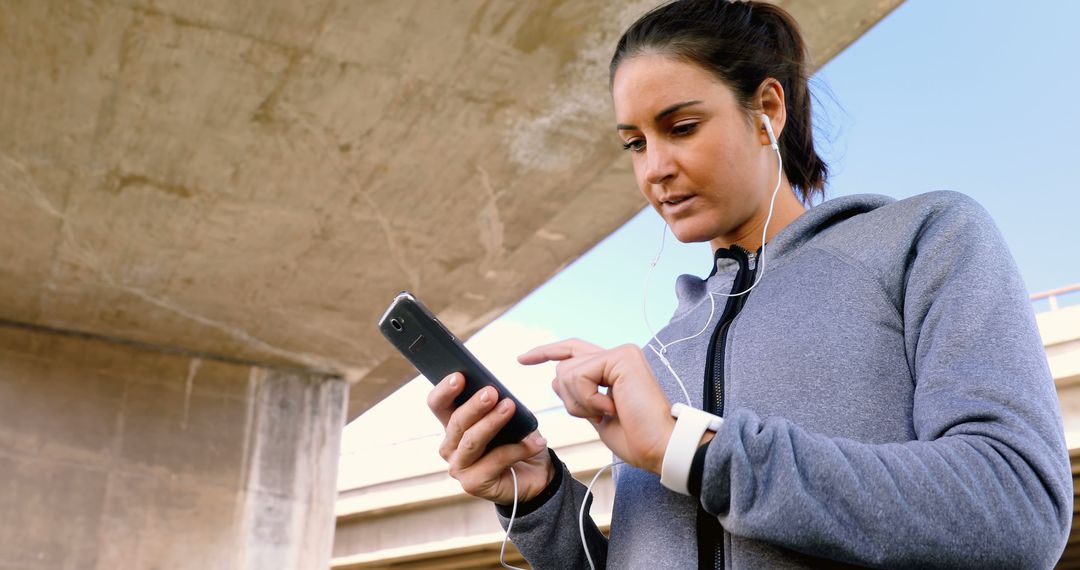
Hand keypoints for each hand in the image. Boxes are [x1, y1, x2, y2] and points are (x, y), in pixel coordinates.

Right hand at [427, 372, 553, 504]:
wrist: (536, 474)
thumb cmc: (517, 441)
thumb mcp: (509, 417)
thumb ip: (497, 405)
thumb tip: (496, 392)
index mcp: (453, 425)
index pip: (438, 404)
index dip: (444, 390)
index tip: (459, 376)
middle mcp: (450, 447)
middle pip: (456, 422)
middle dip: (474, 405)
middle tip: (492, 392)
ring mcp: (459, 467)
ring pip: (472, 441)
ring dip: (492, 422)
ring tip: (510, 407)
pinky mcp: (473, 484)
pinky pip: (495, 460)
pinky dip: (518, 448)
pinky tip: (536, 441)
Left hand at [519, 339, 675, 473]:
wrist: (658, 447)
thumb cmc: (635, 438)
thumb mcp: (596, 416)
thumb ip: (578, 396)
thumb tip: (555, 379)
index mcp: (613, 367)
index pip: (571, 351)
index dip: (546, 352)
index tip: (522, 359)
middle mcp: (618, 355)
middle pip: (564, 365)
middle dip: (570, 398)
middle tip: (597, 415)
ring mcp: (621, 353)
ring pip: (568, 371)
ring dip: (580, 402)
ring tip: (608, 412)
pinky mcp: (622, 357)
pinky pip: (580, 375)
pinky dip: (588, 399)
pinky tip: (612, 407)